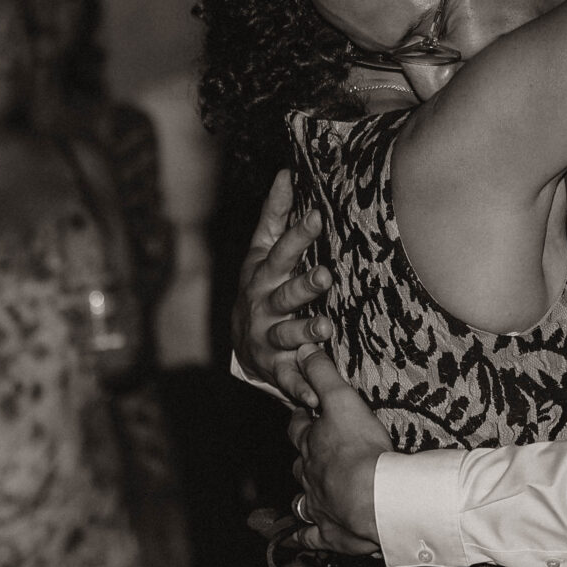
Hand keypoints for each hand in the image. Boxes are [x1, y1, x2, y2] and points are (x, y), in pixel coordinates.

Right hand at [240, 171, 335, 406]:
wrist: (241, 341)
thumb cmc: (261, 285)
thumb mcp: (262, 250)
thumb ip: (275, 215)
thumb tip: (287, 173)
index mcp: (263, 274)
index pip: (280, 252)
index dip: (297, 234)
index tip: (317, 216)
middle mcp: (263, 305)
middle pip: (284, 293)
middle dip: (303, 284)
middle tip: (325, 275)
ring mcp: (268, 337)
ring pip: (287, 334)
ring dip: (304, 332)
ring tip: (325, 329)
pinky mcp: (276, 368)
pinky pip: (290, 378)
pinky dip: (301, 386)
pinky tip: (315, 393)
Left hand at [287, 350, 385, 555]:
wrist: (375, 498)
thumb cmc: (360, 449)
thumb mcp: (342, 401)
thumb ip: (323, 375)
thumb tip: (302, 348)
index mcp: (311, 445)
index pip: (299, 428)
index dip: (302, 419)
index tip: (306, 413)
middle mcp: (308, 476)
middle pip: (300, 463)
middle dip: (304, 457)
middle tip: (313, 452)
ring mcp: (317, 506)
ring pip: (302, 499)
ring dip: (304, 495)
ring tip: (308, 493)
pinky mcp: (329, 532)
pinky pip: (310, 536)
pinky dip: (304, 536)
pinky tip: (300, 538)